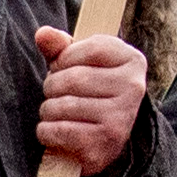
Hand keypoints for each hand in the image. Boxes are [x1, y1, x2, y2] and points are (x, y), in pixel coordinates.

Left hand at [31, 28, 145, 176]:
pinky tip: (53, 132)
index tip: (61, 68)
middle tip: (54, 95)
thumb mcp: (78, 65)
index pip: (93, 47)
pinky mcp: (105, 142)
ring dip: (47, 111)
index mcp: (133, 61)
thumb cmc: (87, 95)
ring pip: (64, 105)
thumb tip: (43, 34)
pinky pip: (60, 130)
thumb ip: (60, 48)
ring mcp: (122, 117)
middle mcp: (134, 88)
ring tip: (54, 114)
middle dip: (51, 86)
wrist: (100, 143)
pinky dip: (46, 132)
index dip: (65, 58)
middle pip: (74, 78)